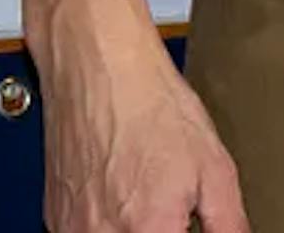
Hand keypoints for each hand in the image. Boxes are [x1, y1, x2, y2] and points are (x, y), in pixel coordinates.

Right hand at [41, 16, 247, 232]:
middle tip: (168, 209)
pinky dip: (105, 224)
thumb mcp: (216, 168)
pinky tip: (120, 192)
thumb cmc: (152, 107)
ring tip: (142, 192)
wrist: (100, 67)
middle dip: (158, 227)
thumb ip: (228, 225)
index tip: (184, 223)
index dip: (182, 232)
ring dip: (132, 227)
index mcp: (150, 231)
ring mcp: (73, 230)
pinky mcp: (55, 218)